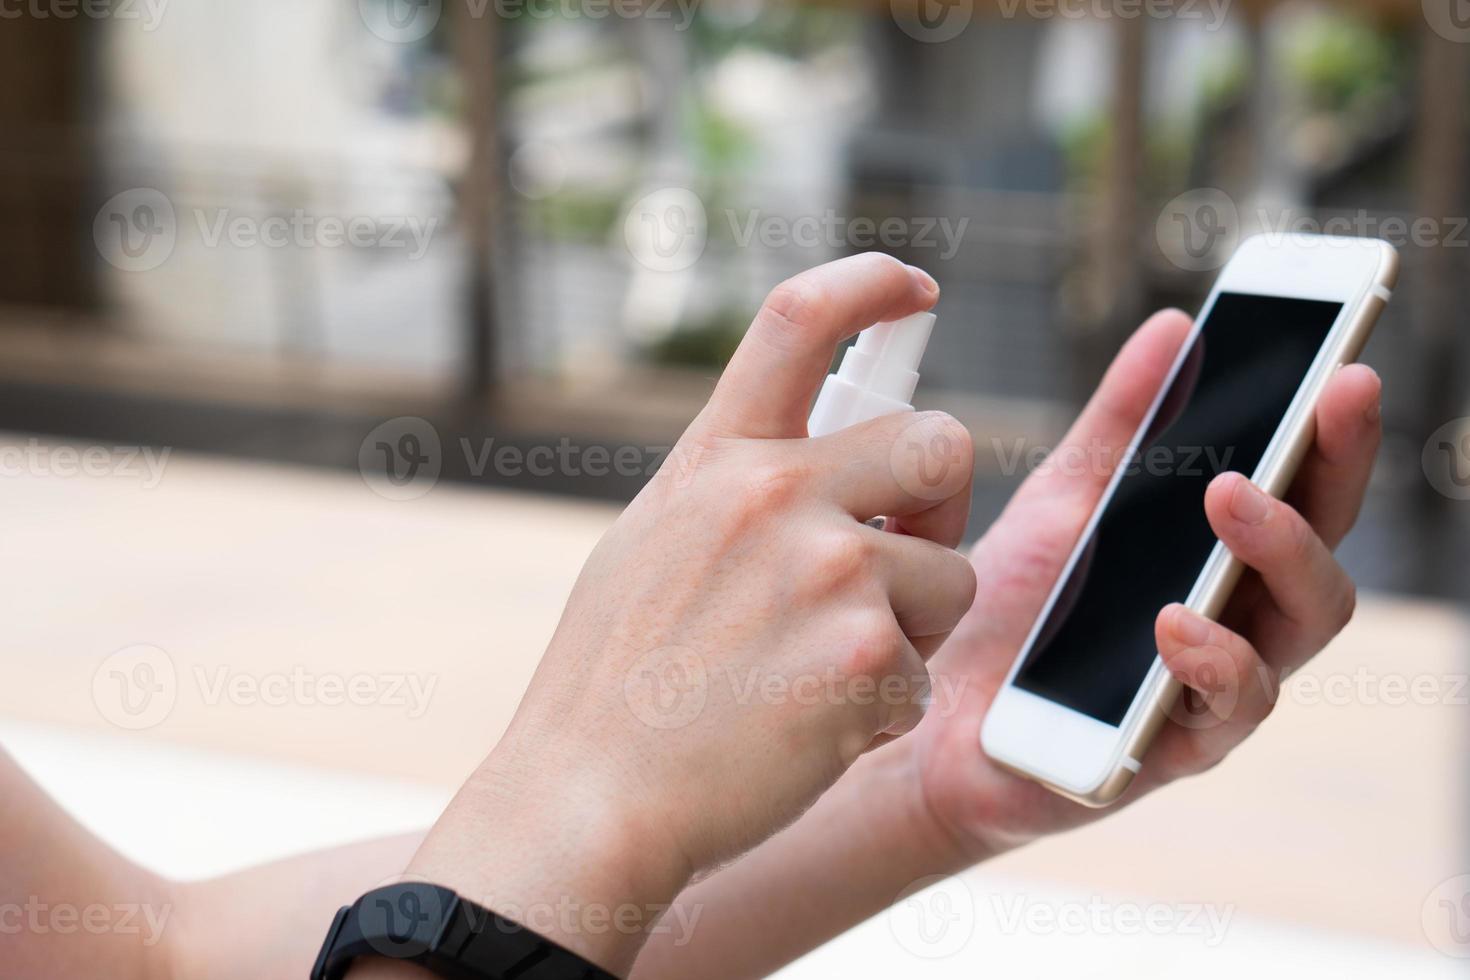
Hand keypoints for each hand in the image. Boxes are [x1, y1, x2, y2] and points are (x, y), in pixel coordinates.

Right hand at [400, 255, 975, 973]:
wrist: (589, 803)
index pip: (799, 320)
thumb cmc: (614, 684)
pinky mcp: (868, 657)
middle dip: (940, 506)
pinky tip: (811, 729)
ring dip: (913, 627)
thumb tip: (824, 459)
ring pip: (954, 574)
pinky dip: (885, 708)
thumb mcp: (651, 545)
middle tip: (902, 555)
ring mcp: (826, 572)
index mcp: (716, 460)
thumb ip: (735, 489)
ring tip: (822, 672)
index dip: (870, 283)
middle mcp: (775, 493)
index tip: (914, 288)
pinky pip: (927, 671)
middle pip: (942, 443)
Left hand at [907, 308, 1381, 856]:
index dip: (1339, 433)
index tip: (1348, 367)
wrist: (932, 707)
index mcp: (1222, 559)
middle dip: (1334, 471)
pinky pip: (1227, 712)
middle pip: (1326, 550)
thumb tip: (1175, 327)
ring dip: (1280, 553)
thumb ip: (1120, 423)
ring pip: (1302, 628)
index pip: (1308, 492)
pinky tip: (1172, 621)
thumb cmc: (1014, 606)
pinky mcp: (1170, 750)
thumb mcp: (1063, 498)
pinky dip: (1212, 660)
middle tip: (1322, 401)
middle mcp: (1239, 621)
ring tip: (1230, 498)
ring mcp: (1214, 687)